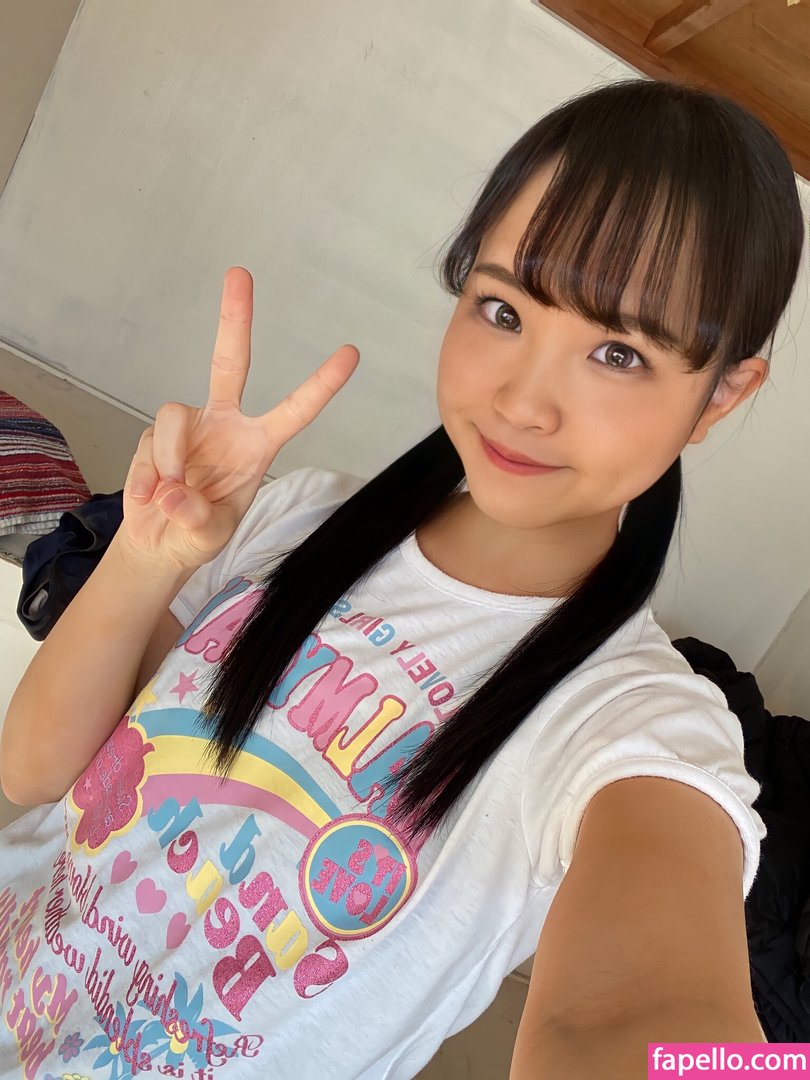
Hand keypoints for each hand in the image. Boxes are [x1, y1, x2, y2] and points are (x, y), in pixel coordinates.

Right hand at [120, 266, 358, 572]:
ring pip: (172, 416)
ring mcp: (188, 426)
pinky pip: (148, 445)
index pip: (295, 410)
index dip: (321, 383)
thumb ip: (197, 518)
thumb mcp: (209, 536)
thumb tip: (174, 493)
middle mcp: (225, 425)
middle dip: (234, 318)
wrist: (159, 544)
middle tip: (240, 273)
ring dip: (169, 458)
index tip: (351, 353)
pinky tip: (150, 499)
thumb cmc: (198, 534)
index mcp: (257, 445)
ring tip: (168, 497)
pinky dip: (146, 476)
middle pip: (230, 363)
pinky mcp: (153, 436)